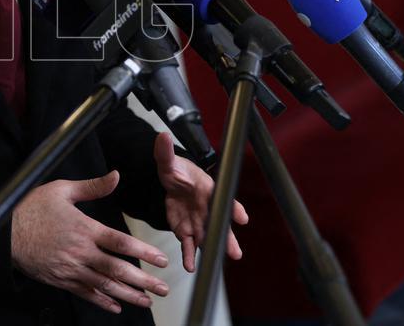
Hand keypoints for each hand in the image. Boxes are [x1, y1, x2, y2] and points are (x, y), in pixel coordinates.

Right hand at [12, 170, 170, 314]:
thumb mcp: (62, 190)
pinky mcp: (61, 280)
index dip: (143, 253)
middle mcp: (81, 252)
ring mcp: (71, 269)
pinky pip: (85, 293)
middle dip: (143, 280)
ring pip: (105, 285)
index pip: (120, 243)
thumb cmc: (32, 208)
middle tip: (163, 288)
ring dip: (128, 295)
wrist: (5, 233)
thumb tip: (116, 175)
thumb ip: (93, 186)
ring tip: (147, 301)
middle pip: (117, 269)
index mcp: (84, 229)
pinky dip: (102, 302)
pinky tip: (116, 306)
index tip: (161, 261)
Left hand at [154, 132, 248, 271]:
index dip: (234, 208)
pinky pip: (188, 245)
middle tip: (235, 252)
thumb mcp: (168, 161)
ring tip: (218, 263)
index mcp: (208, 189)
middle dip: (228, 238)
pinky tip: (191, 267)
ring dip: (213, 250)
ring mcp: (198, 221)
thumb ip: (166, 152)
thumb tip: (162, 136)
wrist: (170, 182)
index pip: (224, 198)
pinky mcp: (185, 230)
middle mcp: (207, 208)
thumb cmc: (176, 170)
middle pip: (220, 224)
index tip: (242, 217)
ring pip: (208, 238)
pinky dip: (190, 256)